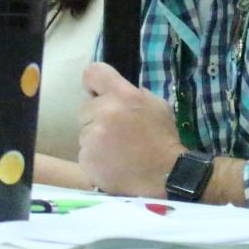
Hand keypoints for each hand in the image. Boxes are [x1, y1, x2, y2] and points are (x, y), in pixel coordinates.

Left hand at [77, 62, 184, 198]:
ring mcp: (93, 136)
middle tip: (116, 131)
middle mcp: (105, 111)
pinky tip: (111, 163)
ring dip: (95, 139)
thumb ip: (134, 95)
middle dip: (96, 117)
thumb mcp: (157, 106)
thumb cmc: (163, 139)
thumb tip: (114, 93)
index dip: (93, 83)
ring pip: (84, 132)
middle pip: (85, 108)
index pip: (93, 73)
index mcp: (124, 95)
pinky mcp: (86, 158)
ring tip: (116, 150)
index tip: (96, 93)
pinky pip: (84, 152)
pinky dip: (94, 158)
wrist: (164, 176)